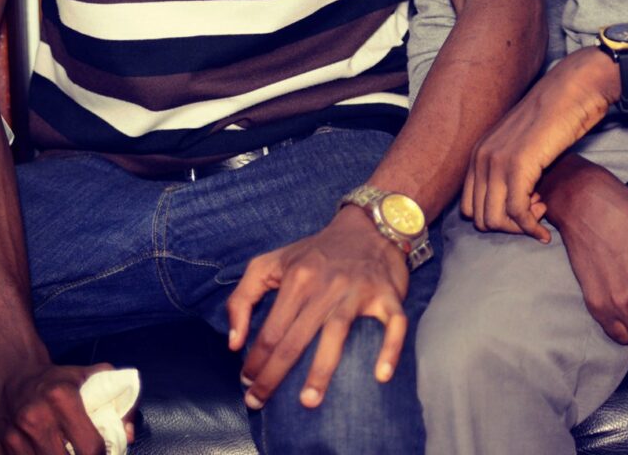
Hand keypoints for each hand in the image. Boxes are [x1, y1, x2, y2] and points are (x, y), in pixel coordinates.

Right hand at [0, 358, 126, 454]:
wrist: (8, 372)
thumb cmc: (55, 379)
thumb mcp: (90, 377)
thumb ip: (117, 401)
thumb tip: (128, 436)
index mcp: (62, 398)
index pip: (90, 447)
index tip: (104, 454)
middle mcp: (34, 418)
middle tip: (82, 453)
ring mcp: (10, 437)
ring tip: (61, 451)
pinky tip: (39, 452)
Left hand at [227, 206, 408, 410]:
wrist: (368, 226)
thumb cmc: (314, 253)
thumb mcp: (269, 263)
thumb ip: (241, 298)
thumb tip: (234, 343)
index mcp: (297, 278)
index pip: (270, 331)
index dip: (255, 361)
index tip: (246, 383)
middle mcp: (326, 285)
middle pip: (295, 339)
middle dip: (273, 376)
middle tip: (259, 402)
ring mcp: (358, 291)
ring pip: (337, 334)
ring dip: (321, 371)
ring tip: (309, 402)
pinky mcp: (388, 294)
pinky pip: (393, 324)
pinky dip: (390, 349)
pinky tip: (381, 376)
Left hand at [462, 48, 615, 239]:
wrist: (574, 90)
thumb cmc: (557, 117)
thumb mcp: (523, 143)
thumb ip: (511, 168)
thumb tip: (515, 201)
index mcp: (478, 152)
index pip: (469, 207)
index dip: (498, 218)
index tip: (525, 211)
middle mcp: (481, 157)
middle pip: (479, 217)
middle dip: (508, 227)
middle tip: (535, 214)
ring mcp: (497, 161)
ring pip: (494, 220)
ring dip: (520, 228)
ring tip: (542, 213)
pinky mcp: (518, 165)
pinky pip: (517, 212)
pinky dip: (531, 227)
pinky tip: (545, 227)